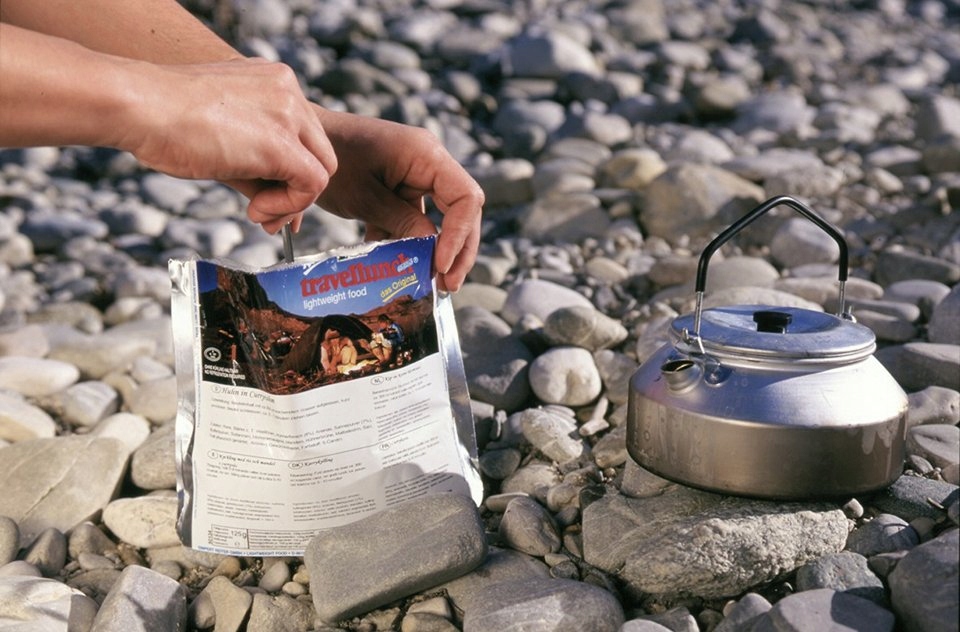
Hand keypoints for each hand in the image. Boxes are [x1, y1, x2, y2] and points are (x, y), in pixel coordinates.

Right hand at [120, 58, 336, 233]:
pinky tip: (257, 211)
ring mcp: (288, 113)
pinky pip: (313, 184)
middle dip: (297, 190)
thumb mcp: (222, 136)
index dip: (290, 172)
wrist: (137, 105)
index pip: (302, 134)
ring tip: (258, 214)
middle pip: (317, 151)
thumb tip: (276, 207)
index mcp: (273, 82)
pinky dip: (290, 206)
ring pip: (321, 168)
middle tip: (266, 214)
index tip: (266, 197)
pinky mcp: (282, 144)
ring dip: (292, 202)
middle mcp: (287, 91)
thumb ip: (255, 164)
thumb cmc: (162, 120)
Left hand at [313, 110, 483, 291]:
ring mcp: (416, 177)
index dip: (459, 235)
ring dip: (431, 252)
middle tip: (446, 286)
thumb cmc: (329, 162)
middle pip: (461, 211)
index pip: (465, 198)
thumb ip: (401, 223)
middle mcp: (429, 164)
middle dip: (456, 250)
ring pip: (439, 220)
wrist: (301, 147)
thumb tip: (432, 253)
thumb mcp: (363, 197)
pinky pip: (414, 219)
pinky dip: (405, 243)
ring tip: (425, 284)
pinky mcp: (401, 189)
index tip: (440, 265)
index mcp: (426, 155)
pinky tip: (391, 268)